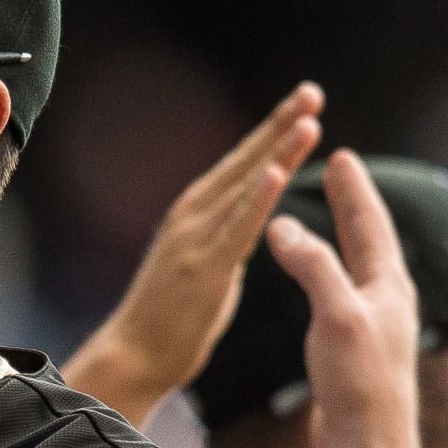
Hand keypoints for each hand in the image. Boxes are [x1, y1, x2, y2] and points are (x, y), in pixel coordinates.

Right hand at [64, 83, 324, 420]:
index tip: (304, 103)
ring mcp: (195, 239)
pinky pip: (236, 228)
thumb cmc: (169, 316)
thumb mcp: (205, 262)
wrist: (133, 356)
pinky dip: (257, 199)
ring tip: (309, 122)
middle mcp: (193, 214)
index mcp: (196, 211)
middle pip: (246, 161)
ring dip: (278, 152)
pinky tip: (277, 174)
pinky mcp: (202, 268)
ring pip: (245, 187)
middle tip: (313, 91)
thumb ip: (227, 235)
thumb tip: (251, 218)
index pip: (243, 162)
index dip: (273, 131)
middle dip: (280, 125)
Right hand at [264, 149, 424, 447]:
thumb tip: (284, 227)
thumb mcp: (335, 314)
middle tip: (337, 172)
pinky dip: (328, 274)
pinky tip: (319, 284)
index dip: (354, 189)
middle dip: (352, 205)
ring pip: (356, 268)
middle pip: (369, 241)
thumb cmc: (359, 383)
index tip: (340, 156)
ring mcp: (374, 328)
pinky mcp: (357, 353)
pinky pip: (341, 296)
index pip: (371, 223)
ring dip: (342, 238)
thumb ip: (313, 265)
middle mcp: (387, 302)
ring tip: (328, 218)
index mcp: (389, 287)